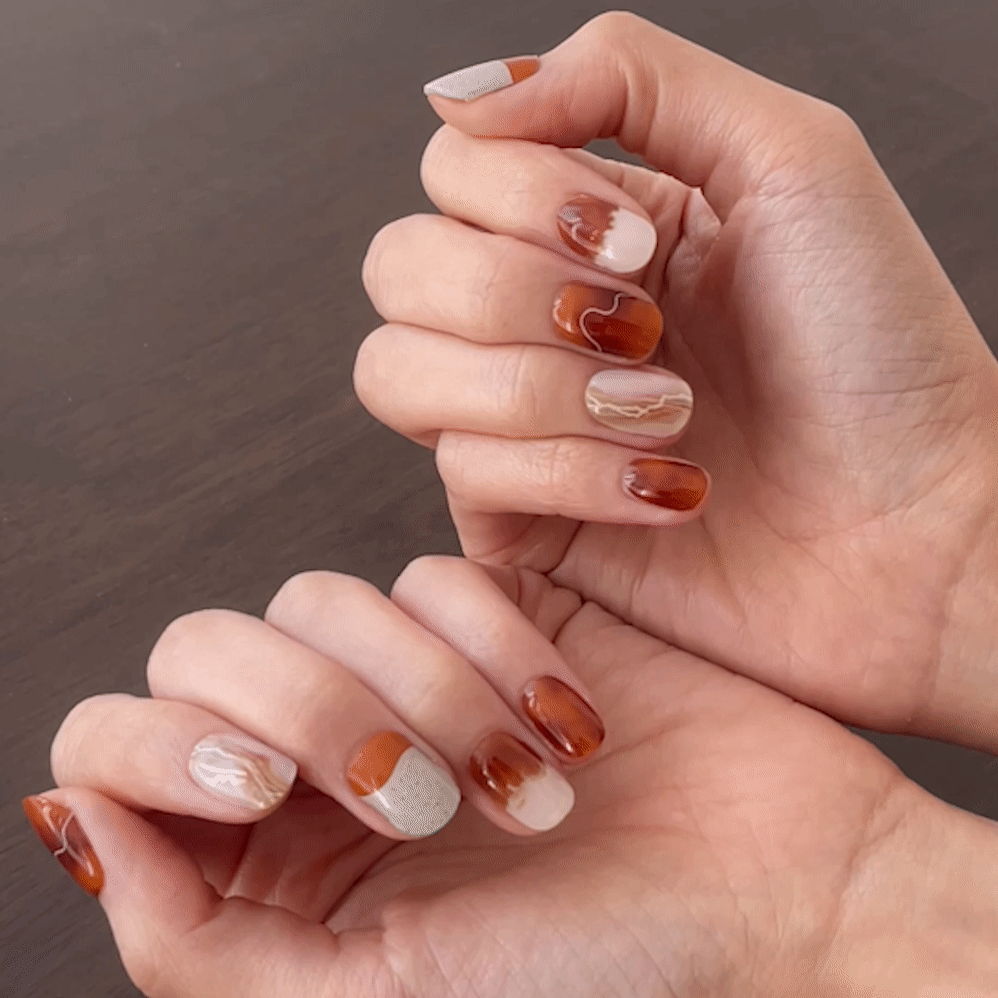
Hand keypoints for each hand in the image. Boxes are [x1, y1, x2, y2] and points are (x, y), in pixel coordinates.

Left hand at [27, 557, 996, 995]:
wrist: (780, 892)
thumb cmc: (601, 973)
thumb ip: (199, 946)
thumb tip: (77, 828)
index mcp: (271, 861)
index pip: (122, 746)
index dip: (166, 747)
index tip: (262, 784)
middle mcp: (325, 758)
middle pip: (212, 646)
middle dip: (312, 707)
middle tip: (421, 797)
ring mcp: (410, 674)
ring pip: (322, 598)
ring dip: (426, 687)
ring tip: (529, 782)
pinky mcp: (494, 614)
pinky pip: (430, 574)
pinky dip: (491, 642)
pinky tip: (570, 718)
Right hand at [356, 11, 997, 752]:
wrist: (920, 526)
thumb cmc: (878, 348)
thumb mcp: (787, 155)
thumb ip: (629, 79)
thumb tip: (464, 93)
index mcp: (590, 226)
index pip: (451, 169)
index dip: (516, 199)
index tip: (636, 246)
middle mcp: (540, 318)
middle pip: (398, 269)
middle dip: (511, 294)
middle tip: (642, 327)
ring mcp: (522, 423)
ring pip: (398, 374)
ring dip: (535, 390)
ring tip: (663, 413)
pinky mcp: (522, 521)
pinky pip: (464, 476)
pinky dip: (569, 474)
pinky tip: (667, 490)